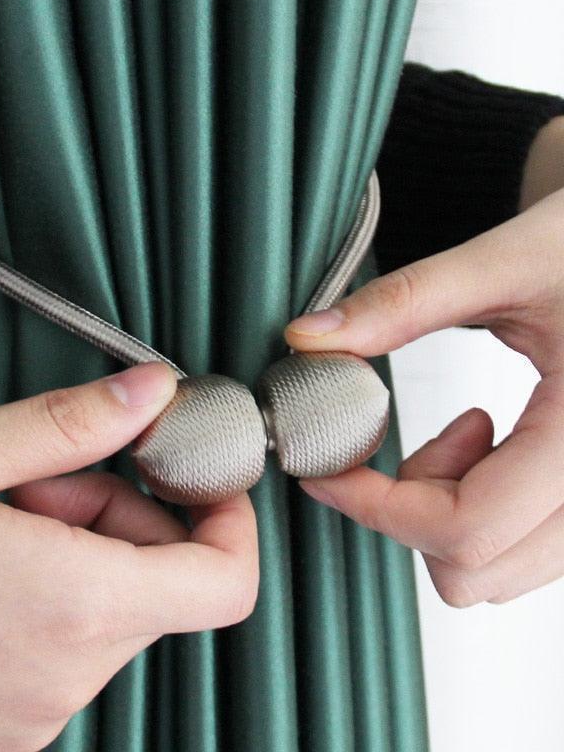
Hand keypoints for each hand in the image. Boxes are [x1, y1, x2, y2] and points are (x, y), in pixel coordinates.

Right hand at [0, 362, 258, 751]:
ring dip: (78, 548)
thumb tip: (153, 390)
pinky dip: (47, 594)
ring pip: (109, 609)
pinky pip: (62, 646)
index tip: (193, 475)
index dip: (227, 519)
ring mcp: (30, 713)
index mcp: (74, 606)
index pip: (225, 582)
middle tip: (41, 477)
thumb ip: (77, 422)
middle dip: (119, 513)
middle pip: (159, 581)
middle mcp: (64, 676)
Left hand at [285, 186, 563, 607]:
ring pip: (498, 571)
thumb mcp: (505, 262)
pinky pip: (524, 550)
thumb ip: (404, 302)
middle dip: (412, 509)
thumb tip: (309, 337)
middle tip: (421, 436)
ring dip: (449, 512)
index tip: (326, 471)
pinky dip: (483, 513)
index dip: (374, 506)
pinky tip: (492, 443)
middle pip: (475, 568)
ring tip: (467, 430)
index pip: (466, 526)